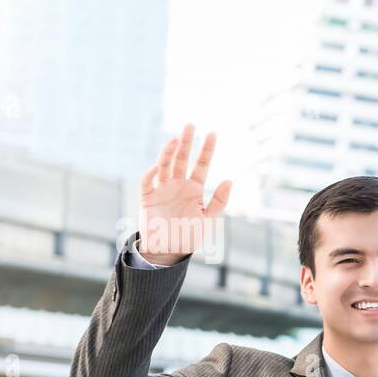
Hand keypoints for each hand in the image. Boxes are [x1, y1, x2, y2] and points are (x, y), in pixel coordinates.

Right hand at [138, 122, 232, 264]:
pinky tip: (157, 166)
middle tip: (191, 125)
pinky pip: (148, 181)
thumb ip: (219, 201)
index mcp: (194, 189)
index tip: (212, 133)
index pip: (202, 165)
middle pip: (182, 159)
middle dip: (186, 142)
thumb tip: (229, 180)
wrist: (168, 251)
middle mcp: (178, 185)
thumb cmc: (189, 235)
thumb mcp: (208, 219)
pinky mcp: (148, 196)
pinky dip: (151, 173)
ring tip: (175, 139)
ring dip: (169, 152)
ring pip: (165, 165)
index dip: (207, 150)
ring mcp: (162, 189)